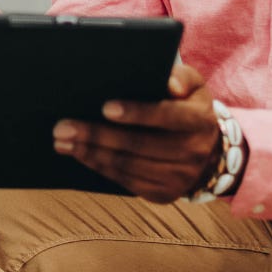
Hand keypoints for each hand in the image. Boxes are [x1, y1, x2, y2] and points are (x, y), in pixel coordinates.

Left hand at [52, 64, 223, 202]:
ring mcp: (178, 177)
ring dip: (90, 153)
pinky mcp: (163, 194)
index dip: (136, 112)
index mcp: (198, 121)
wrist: (209, 152)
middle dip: (97, 135)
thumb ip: (182, 77)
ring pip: (128, 166)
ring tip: (62, 141)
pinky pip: (126, 182)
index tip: (105, 107)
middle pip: (139, 145)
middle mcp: (192, 152)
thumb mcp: (194, 86)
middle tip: (63, 127)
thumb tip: (169, 83)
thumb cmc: (188, 107)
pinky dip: (99, 167)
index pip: (166, 116)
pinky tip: (79, 155)